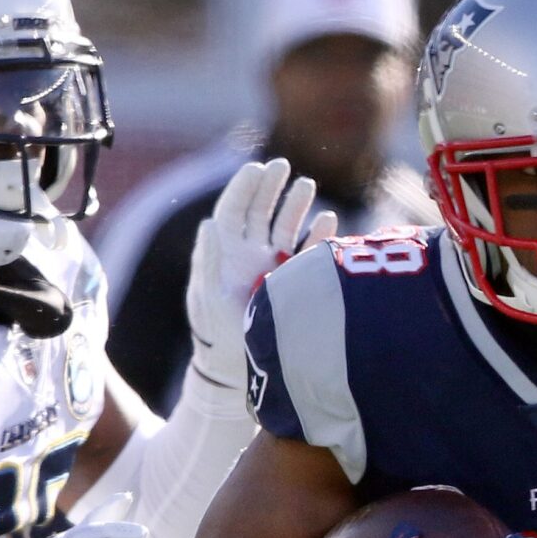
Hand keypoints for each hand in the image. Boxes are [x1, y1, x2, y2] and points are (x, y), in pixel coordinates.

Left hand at [187, 157, 339, 392]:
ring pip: (286, 226)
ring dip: (297, 205)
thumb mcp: (209, 298)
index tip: (257, 168)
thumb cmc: (218, 336)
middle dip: (272, 187)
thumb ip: (210, 260)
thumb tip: (208, 224)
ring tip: (308, 185)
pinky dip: (318, 235)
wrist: (242, 370)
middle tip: (283, 167)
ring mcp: (273, 267)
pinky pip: (308, 252)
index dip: (244, 188)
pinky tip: (328, 220)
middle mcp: (249, 255)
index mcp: (225, 252)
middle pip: (261, 211)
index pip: (233, 210)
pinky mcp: (294, 282)